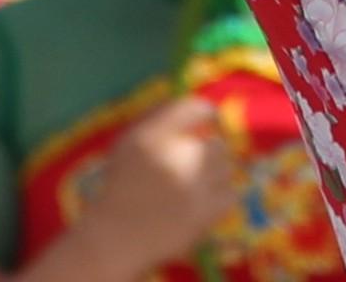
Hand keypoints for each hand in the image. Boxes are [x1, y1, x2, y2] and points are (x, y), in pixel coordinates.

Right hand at [88, 98, 249, 261]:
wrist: (115, 238)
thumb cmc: (121, 187)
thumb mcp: (128, 143)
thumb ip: (159, 119)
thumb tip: (198, 107)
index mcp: (151, 137)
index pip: (195, 108)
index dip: (205, 114)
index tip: (206, 123)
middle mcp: (174, 158)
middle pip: (216, 142)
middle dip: (208, 151)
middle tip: (194, 162)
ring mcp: (192, 188)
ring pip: (226, 168)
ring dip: (214, 173)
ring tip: (195, 183)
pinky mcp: (202, 215)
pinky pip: (230, 194)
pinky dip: (220, 195)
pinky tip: (203, 200)